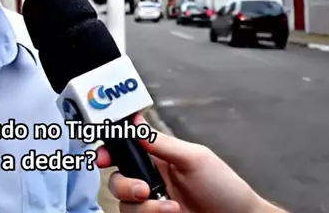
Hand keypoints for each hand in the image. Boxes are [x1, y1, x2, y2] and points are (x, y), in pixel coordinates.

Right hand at [97, 114, 282, 212]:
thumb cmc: (225, 188)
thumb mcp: (195, 158)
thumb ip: (162, 143)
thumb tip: (136, 124)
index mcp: (157, 160)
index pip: (123, 152)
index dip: (107, 153)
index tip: (102, 157)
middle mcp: (150, 182)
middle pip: (116, 181)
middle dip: (124, 186)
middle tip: (143, 190)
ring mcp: (152, 205)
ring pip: (124, 205)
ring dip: (145, 208)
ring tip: (171, 209)